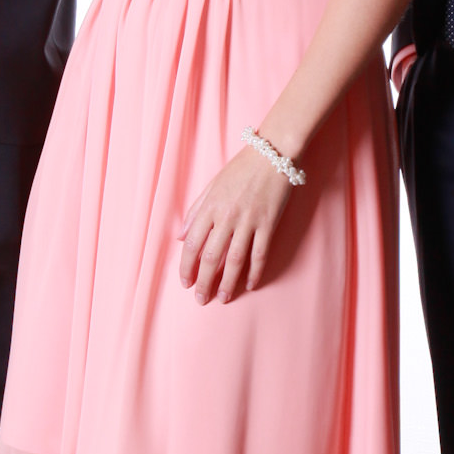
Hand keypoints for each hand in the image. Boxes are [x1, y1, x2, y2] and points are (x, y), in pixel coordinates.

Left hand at [178, 145, 293, 301]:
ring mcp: (249, 221)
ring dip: (228, 283)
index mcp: (210, 207)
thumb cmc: (240, 168)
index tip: (185, 282)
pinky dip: (255, 272)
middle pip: (211, 257)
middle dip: (203, 281)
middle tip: (200, 299)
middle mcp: (227, 217)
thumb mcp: (211, 185)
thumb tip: (180, 237)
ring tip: (223, 298)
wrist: (272, 154)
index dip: (186, 266)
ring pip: (235, 260)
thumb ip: (195, 210)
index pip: (192, 244)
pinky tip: (250, 284)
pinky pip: (260, 254)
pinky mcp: (268, 224)